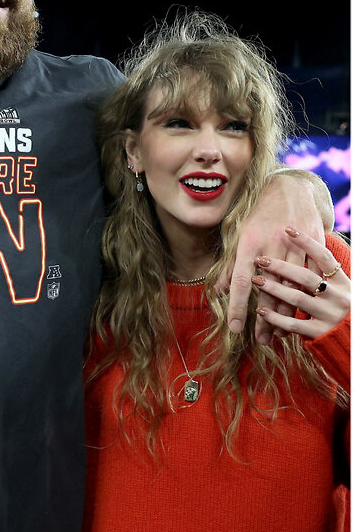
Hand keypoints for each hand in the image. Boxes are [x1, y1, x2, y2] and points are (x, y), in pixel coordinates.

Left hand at [218, 173, 324, 338]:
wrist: (289, 190)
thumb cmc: (258, 215)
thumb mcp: (239, 236)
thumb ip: (230, 265)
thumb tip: (219, 291)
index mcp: (249, 244)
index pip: (241, 282)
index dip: (238, 306)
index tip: (235, 328)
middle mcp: (271, 247)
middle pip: (268, 290)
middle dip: (264, 318)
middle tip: (260, 341)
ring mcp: (294, 248)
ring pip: (291, 287)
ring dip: (284, 313)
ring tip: (277, 335)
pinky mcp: (312, 247)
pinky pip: (308, 278)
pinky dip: (303, 297)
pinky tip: (298, 315)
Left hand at [252, 230, 348, 339]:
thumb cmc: (341, 309)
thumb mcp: (340, 290)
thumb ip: (322, 275)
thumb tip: (293, 256)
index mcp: (344, 282)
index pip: (324, 257)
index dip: (307, 242)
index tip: (288, 229)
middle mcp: (339, 296)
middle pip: (306, 276)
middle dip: (280, 267)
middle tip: (260, 259)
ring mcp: (331, 314)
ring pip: (297, 298)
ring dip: (274, 289)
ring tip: (256, 280)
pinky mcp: (321, 332)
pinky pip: (294, 323)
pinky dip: (275, 317)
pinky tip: (260, 310)